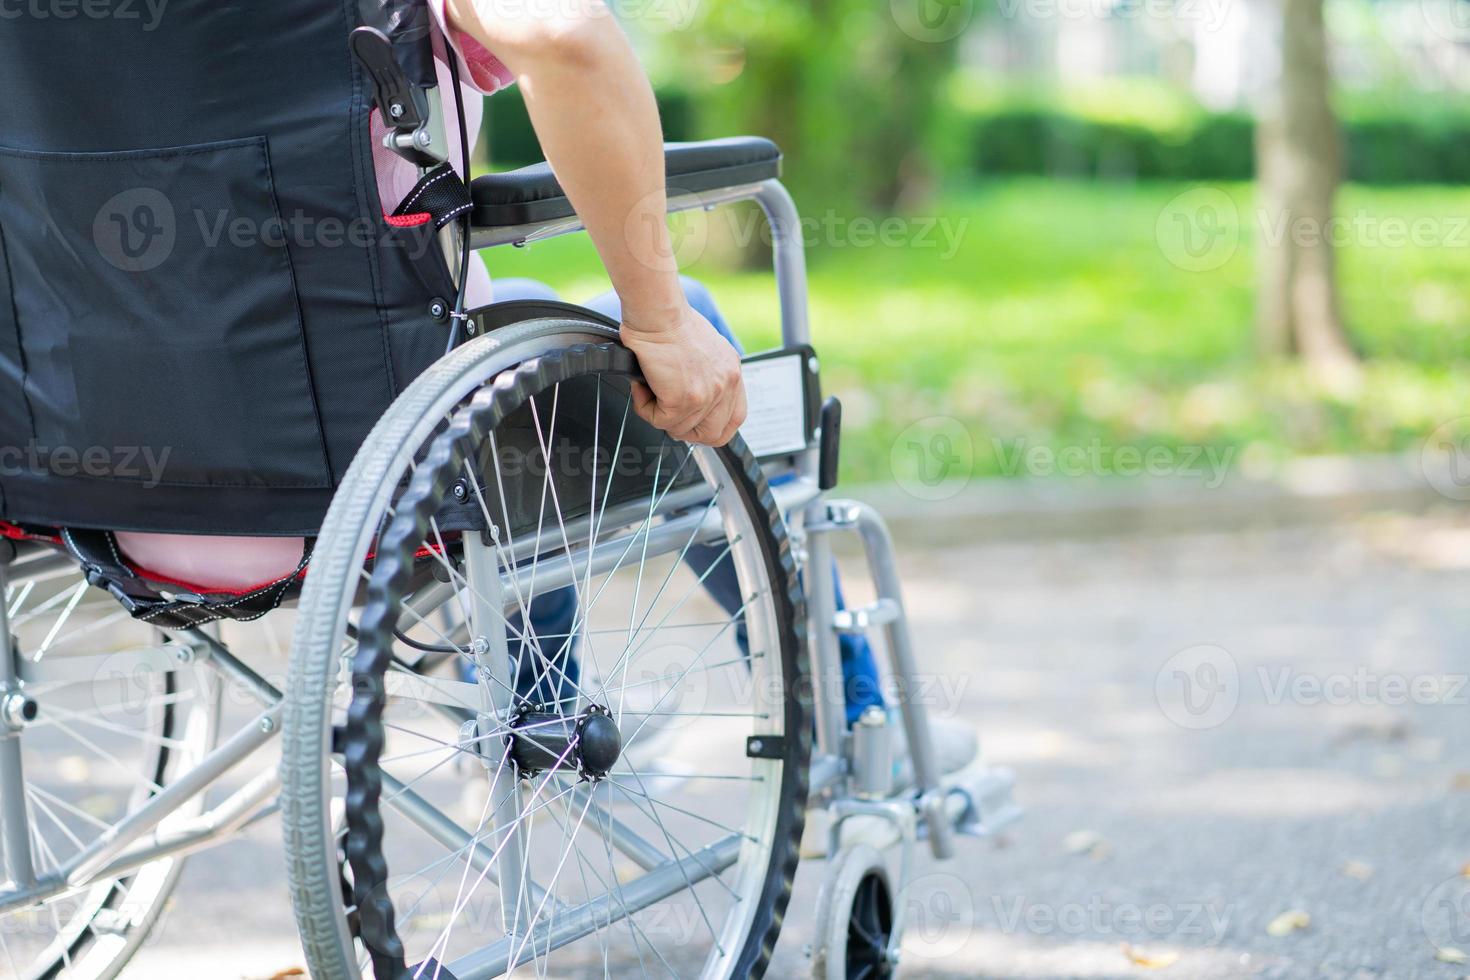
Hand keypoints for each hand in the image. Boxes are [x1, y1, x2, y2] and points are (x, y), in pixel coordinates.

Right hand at [620, 303, 746, 446]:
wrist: (657, 311)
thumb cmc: (669, 319)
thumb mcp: (704, 347)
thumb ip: (705, 374)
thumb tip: (689, 392)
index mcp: (731, 371)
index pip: (735, 418)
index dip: (713, 427)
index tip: (696, 424)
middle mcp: (725, 384)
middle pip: (714, 434)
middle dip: (687, 430)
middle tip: (667, 414)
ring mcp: (706, 394)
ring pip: (681, 429)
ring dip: (660, 414)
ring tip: (649, 390)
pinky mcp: (682, 398)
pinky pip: (660, 421)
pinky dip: (646, 408)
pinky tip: (642, 387)